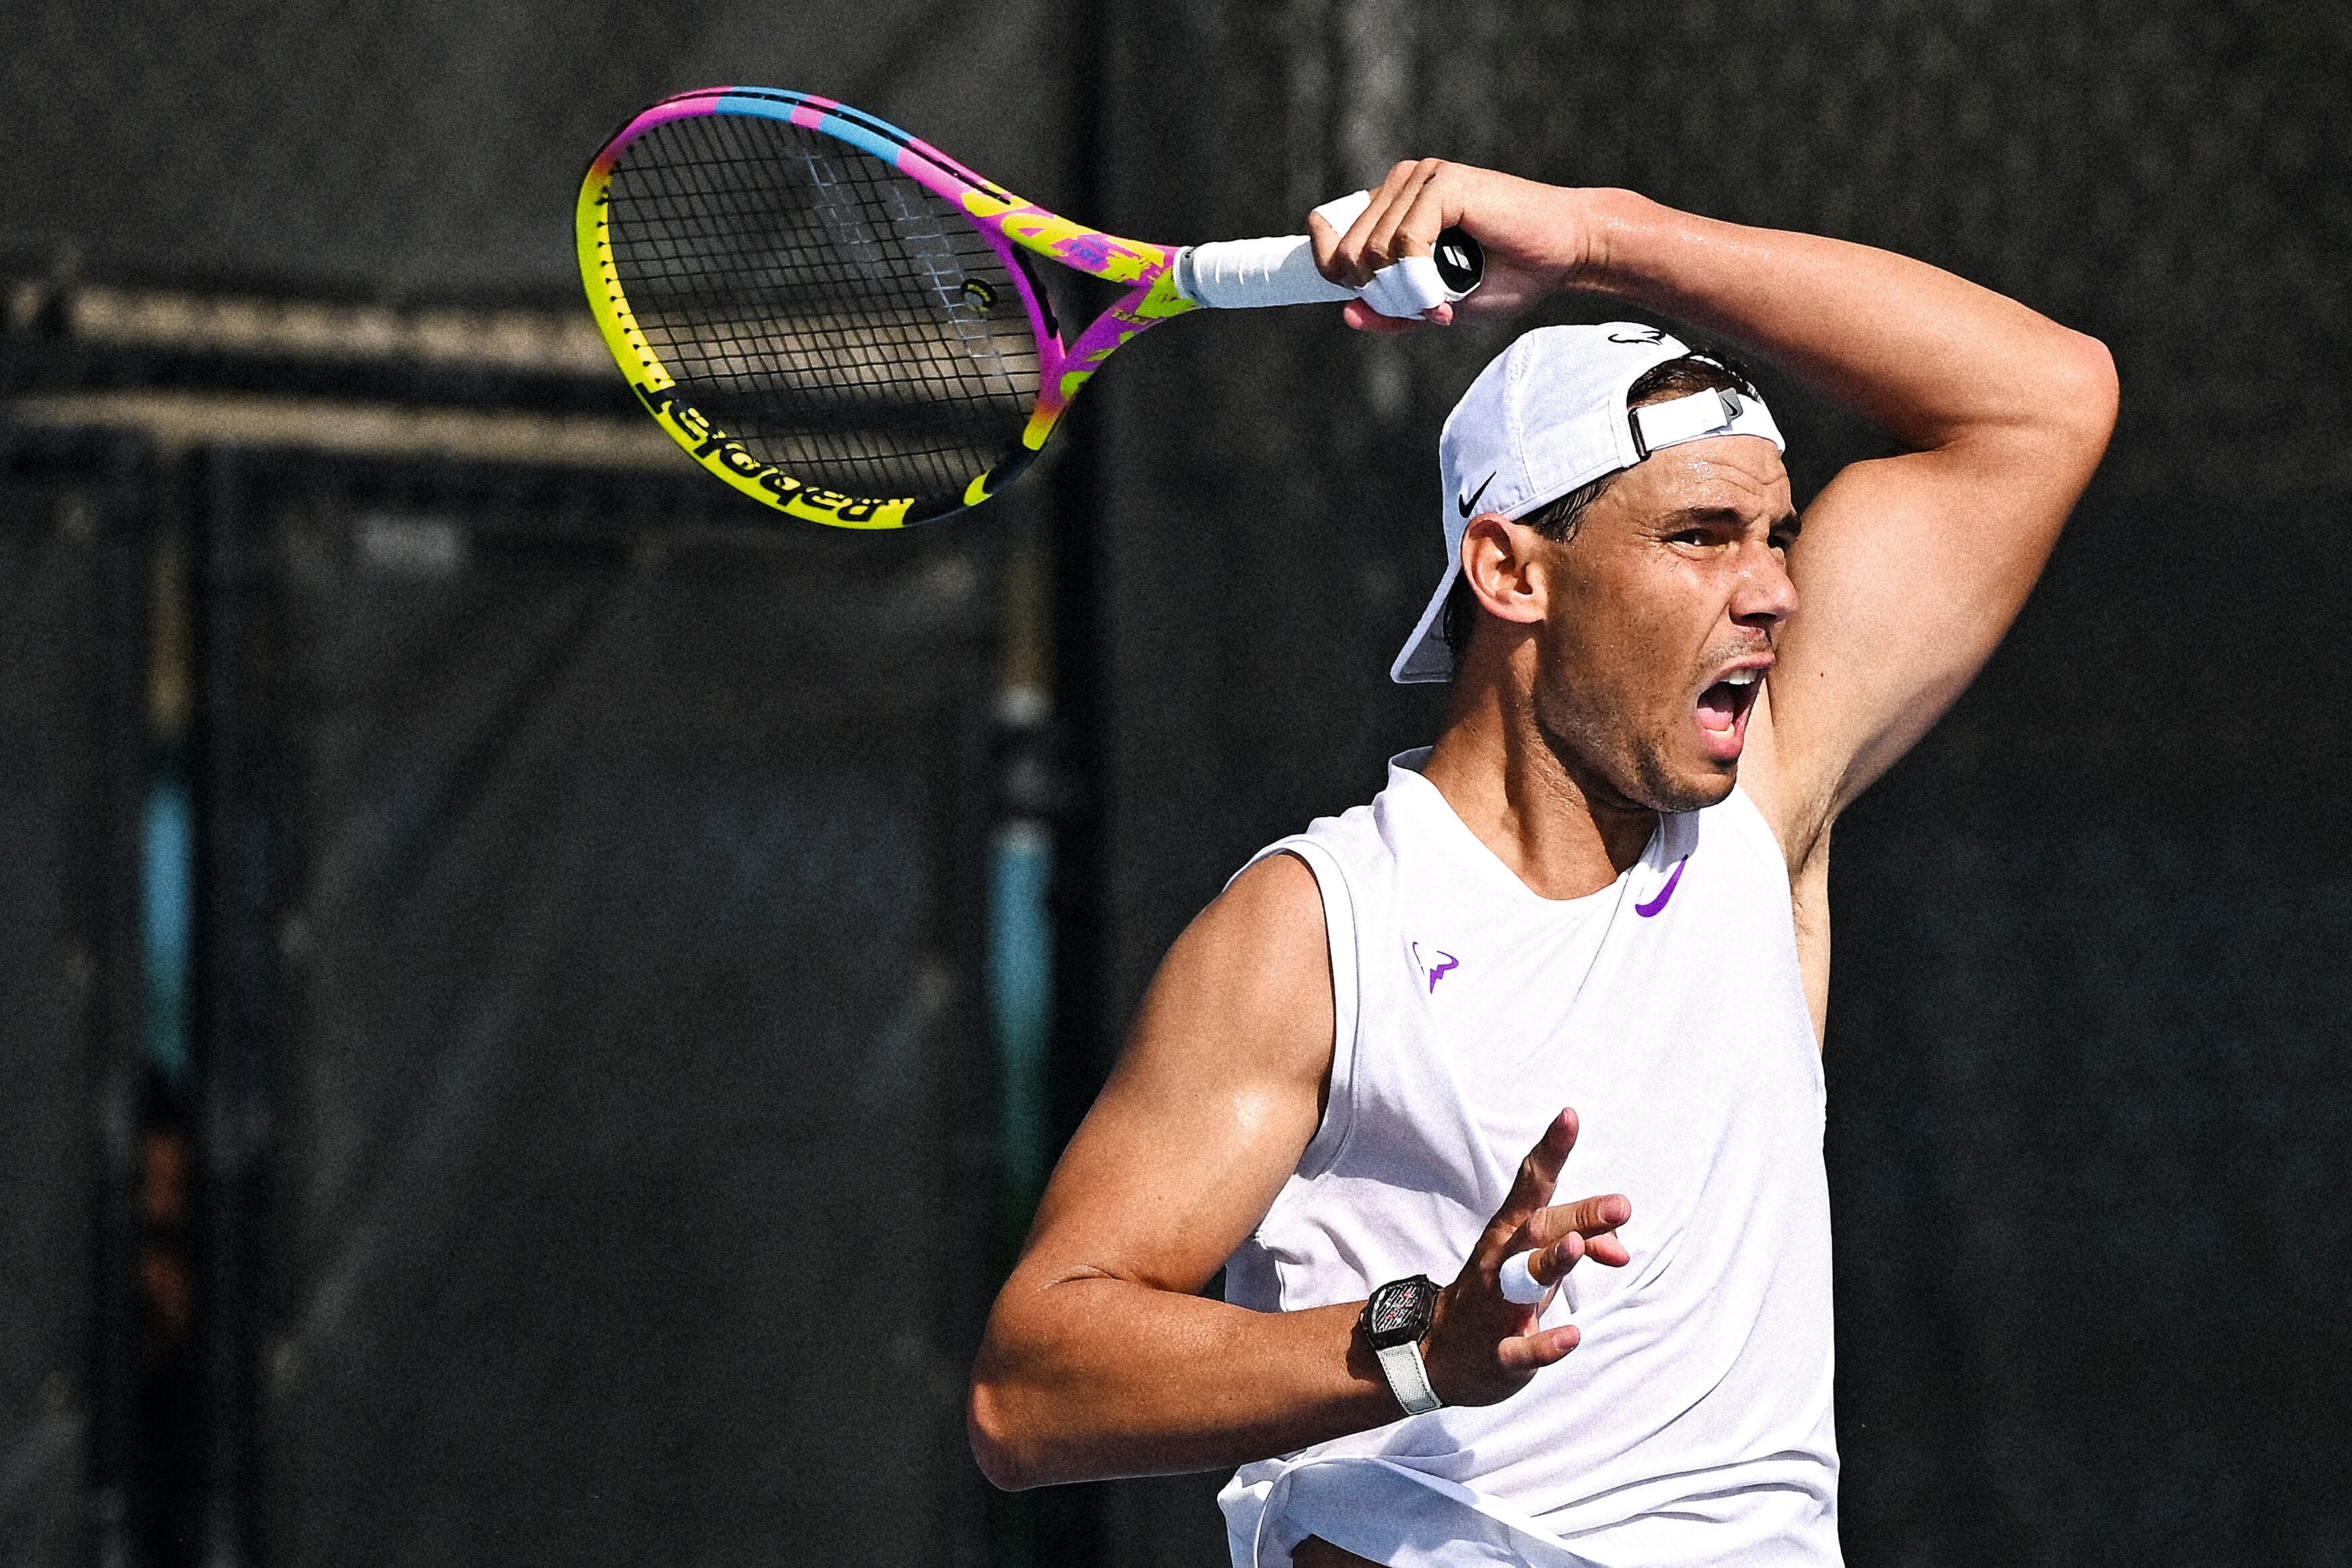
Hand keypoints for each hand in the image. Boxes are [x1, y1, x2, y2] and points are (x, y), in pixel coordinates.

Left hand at [1306, 159, 1602, 331]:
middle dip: (1382, 295)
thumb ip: (1394, 311)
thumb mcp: (1439, 307)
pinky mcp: (1444, 182)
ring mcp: (1421, 179)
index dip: (1336, 276)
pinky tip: (1446, 286)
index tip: (1367, 301)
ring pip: (1373, 250)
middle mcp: (1401, 186)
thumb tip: (1346, 314)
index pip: (1332, 240)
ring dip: (1405, 291)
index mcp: (1393, 209)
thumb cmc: (1509, 276)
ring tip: (1442, 298)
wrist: (1565, 255)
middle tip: (1426, 308)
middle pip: (1348, 254)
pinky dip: (1420, 277)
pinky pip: (1405, 241)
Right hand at [1417, 1108, 1630, 1406]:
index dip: (1551, 1151)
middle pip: (1537, 1231)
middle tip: (1621, 1206)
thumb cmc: (1496, 1294)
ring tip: (1576, 1248)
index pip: (1531, 1186)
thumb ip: (1580, 1242)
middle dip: (1578, 1217)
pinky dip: (1546, 1343)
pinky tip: (1572, 1336)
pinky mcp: (1500, 1354)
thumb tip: (1620, 1245)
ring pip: (1522, 1280)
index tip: (1569, 1116)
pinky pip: (1523, 1348)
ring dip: (1551, 1262)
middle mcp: (1498, 1264)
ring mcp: (1495, 1307)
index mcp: (1507, 1234)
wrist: (1438, 1355)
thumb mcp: (1536, 1263)